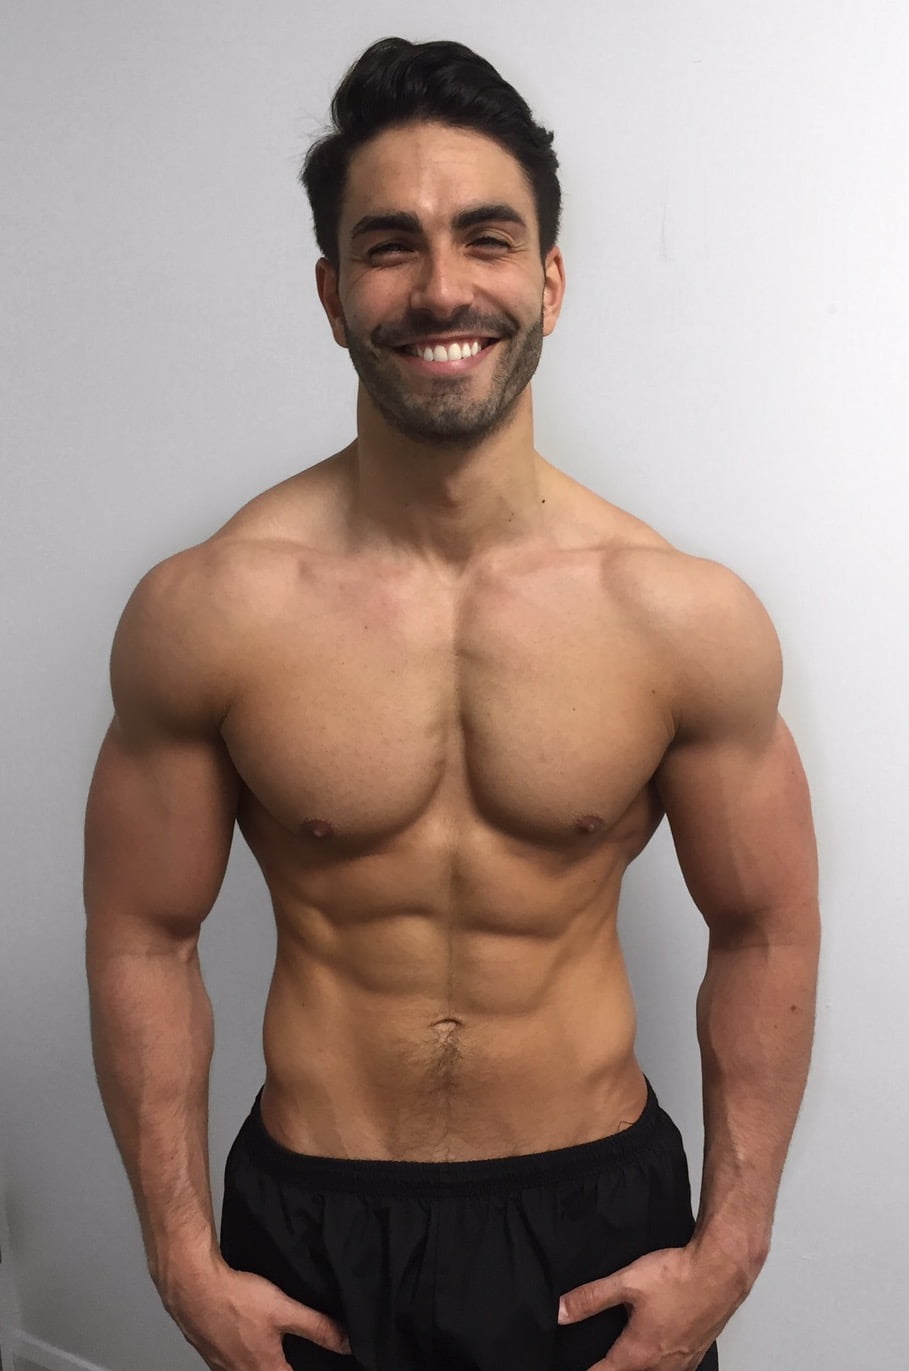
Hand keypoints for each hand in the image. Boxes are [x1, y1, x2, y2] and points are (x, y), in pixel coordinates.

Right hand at [163, 1258, 351, 1368]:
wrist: (192, 1286)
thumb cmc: (234, 1299)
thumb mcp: (284, 1310)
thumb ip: (317, 1327)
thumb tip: (346, 1342)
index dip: (304, 1367)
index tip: (305, 1361)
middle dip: (280, 1364)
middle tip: (287, 1354)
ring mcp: (221, 1365)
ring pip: (246, 1370)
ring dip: (260, 1361)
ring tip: (268, 1345)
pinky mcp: (208, 1350)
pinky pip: (229, 1362)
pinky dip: (241, 1353)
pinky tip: (244, 1334)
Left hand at [557, 1244, 743, 1370]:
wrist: (720, 1271)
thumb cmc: (679, 1276)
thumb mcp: (627, 1282)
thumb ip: (591, 1298)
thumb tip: (560, 1311)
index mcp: (638, 1353)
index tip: (572, 1367)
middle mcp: (661, 1366)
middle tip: (600, 1363)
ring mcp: (681, 1364)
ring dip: (634, 1370)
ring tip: (622, 1360)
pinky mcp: (695, 1354)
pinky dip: (656, 1367)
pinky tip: (653, 1356)